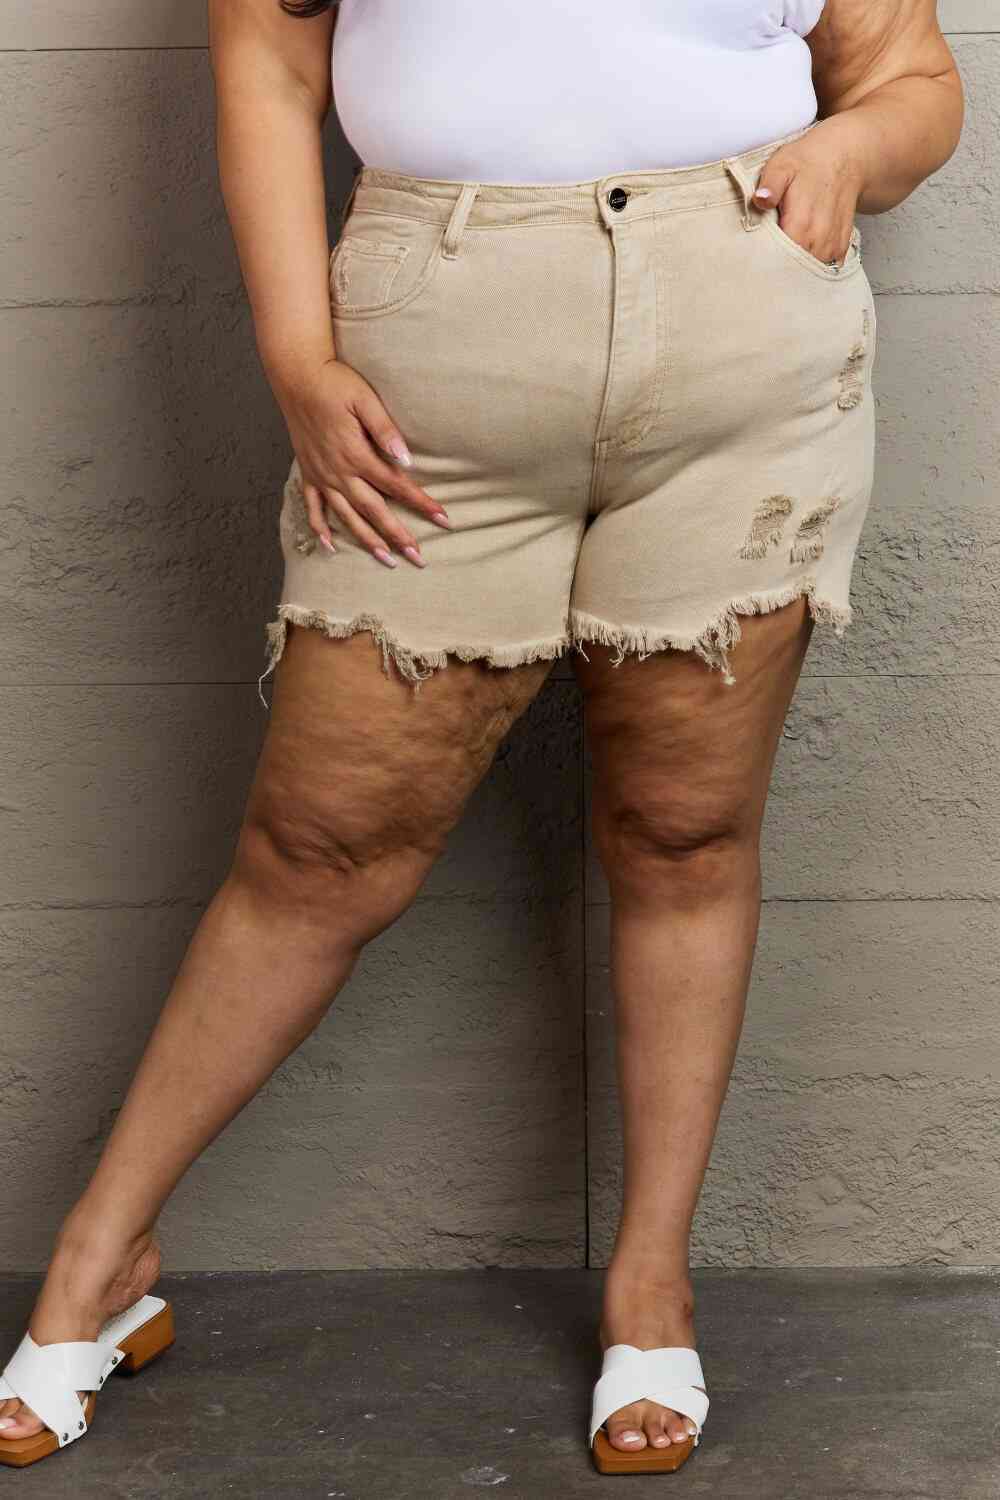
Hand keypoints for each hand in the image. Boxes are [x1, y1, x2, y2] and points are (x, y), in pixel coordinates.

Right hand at [272, 355, 450, 568]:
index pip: (396, 485)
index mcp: (355, 453)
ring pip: (347, 516)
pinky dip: (320, 529)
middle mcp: (338, 471)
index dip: (421, 503)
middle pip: (374, 510)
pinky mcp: (308, 474)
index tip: (444, 520)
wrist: (296, 375)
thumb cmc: (335, 382)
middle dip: (398, 535)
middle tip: (419, 558)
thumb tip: (406, 460)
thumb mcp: (364, 399)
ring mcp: (321, 476)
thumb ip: (385, 430)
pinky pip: (313, 508)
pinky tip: (330, 547)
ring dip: (367, 541)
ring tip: (387, 561)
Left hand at [751, 119, 864, 265]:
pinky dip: (807, 267)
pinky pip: (821, 270)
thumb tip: (761, 198)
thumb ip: (771, 184)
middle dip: (775, 271)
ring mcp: (832, 247)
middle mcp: (819, 240)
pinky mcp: (839, 250)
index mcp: (802, 224)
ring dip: (792, 270)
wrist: (844, 158)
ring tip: (779, 257)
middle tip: (760, 263)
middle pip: (791, 272)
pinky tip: (797, 256)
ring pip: (806, 274)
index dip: (763, 265)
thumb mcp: (782, 165)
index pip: (778, 261)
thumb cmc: (808, 162)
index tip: (751, 263)